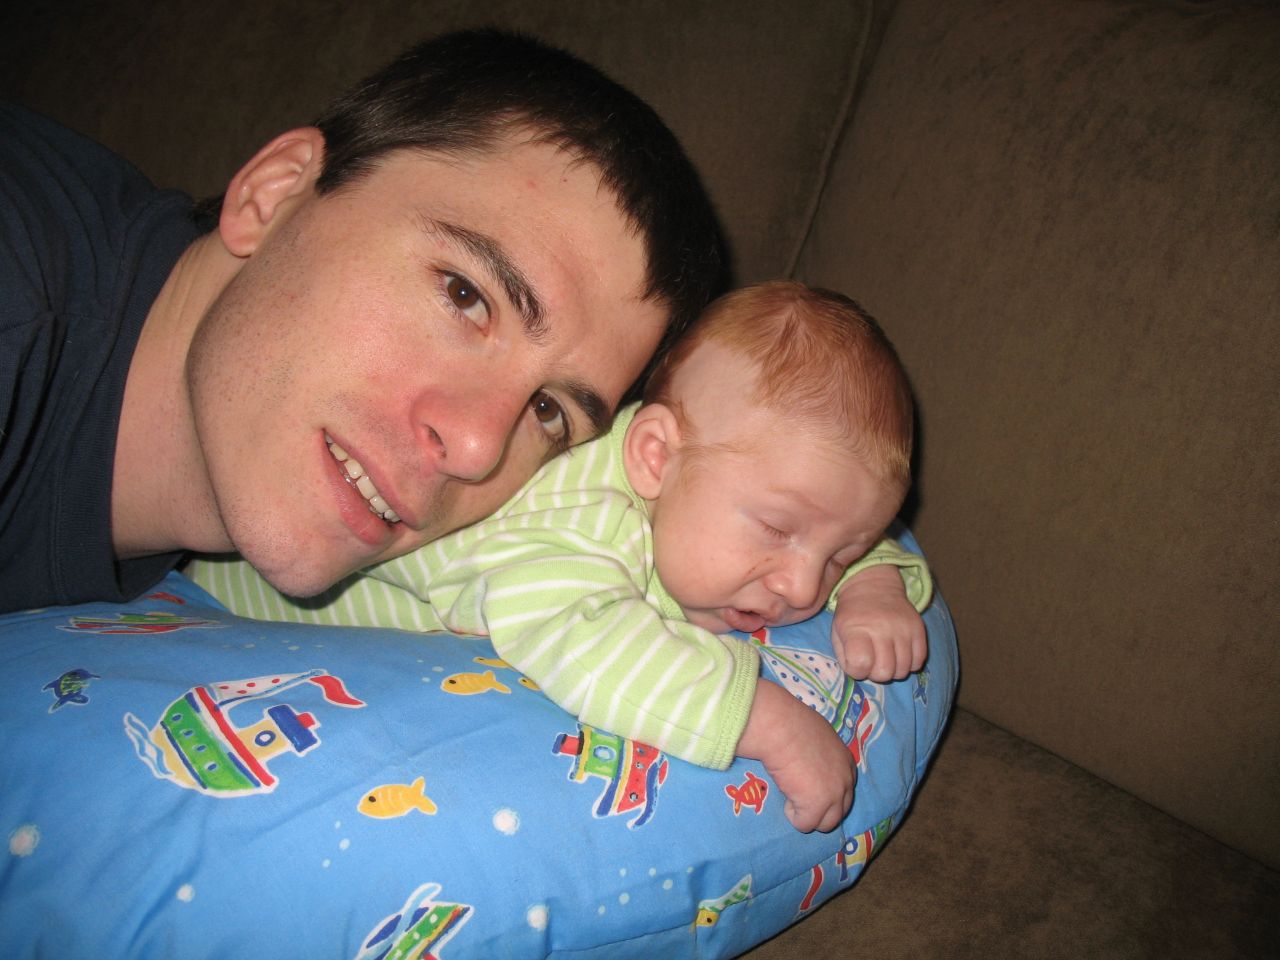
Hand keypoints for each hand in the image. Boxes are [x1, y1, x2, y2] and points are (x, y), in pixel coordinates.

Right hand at [736, 681, 853, 831]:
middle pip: (839, 810)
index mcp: (846, 761)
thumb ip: (820, 753)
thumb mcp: (816, 736)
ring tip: (791, 798)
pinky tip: (784, 797)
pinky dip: (792, 815)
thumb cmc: (791, 724)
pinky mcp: (817, 807)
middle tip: (799, 795)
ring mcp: (834, 795)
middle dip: (820, 808)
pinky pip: (804, 824)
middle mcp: (846, 780)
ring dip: (808, 815)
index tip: (807, 785)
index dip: (825, 791)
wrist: (780, 727)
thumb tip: (809, 759)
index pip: (844, 789)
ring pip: (826, 823)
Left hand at [832, 564, 925, 680]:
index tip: (856, 662)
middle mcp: (882, 628)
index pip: (860, 664)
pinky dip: (909, 664)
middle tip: (873, 662)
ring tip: (886, 658)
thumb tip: (861, 674)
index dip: (857, 670)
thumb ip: (845, 657)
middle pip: (884, 672)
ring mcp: (903, 629)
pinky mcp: (919, 629)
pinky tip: (900, 654)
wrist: (874, 587)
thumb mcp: (838, 632)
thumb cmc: (853, 616)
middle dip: (876, 674)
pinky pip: (919, 661)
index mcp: (856, 629)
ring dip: (893, 670)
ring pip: (903, 670)